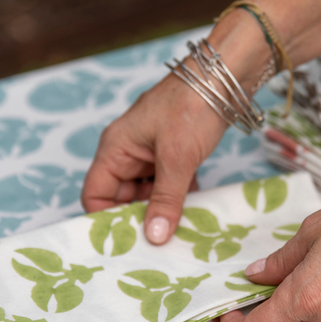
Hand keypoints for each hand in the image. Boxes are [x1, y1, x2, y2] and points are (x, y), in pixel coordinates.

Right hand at [81, 72, 227, 243]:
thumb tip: (154, 237)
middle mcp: (128, 153)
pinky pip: (167, 185)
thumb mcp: (177, 157)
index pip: (95, 194)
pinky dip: (178, 198)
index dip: (105, 219)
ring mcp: (150, 154)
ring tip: (176, 232)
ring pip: (147, 193)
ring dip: (161, 210)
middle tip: (157, 243)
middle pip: (121, 198)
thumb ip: (166, 199)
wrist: (224, 77)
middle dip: (138, 219)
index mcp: (115, 149)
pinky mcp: (172, 154)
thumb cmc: (192, 107)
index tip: (127, 243)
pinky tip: (193, 211)